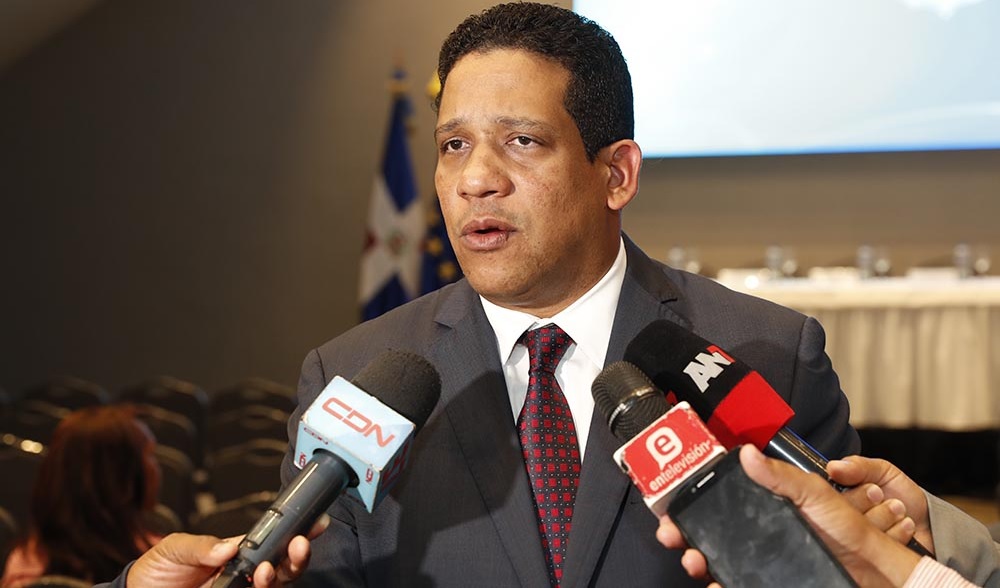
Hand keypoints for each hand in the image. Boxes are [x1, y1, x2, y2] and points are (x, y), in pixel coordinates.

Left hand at [126, 515, 328, 587]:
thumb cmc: (158, 570)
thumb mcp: (174, 548)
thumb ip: (201, 546)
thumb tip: (229, 547)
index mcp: (236, 552)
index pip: (272, 542)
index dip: (295, 532)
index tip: (311, 523)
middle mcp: (244, 575)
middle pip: (282, 567)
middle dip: (297, 556)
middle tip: (300, 544)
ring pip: (273, 587)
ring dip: (277, 577)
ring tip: (267, 570)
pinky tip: (258, 583)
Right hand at [656, 446, 921, 587]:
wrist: (876, 572)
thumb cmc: (851, 530)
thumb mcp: (817, 494)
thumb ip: (782, 476)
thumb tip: (744, 452)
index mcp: (763, 509)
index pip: (716, 503)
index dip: (688, 504)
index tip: (670, 508)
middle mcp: (757, 535)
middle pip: (706, 532)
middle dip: (683, 534)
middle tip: (671, 535)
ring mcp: (761, 561)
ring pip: (715, 560)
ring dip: (697, 560)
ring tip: (695, 561)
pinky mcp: (767, 581)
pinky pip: (735, 582)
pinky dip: (720, 584)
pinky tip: (714, 584)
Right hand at [827, 455, 933, 552]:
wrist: (930, 523)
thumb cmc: (901, 495)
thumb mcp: (882, 471)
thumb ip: (858, 466)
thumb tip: (834, 467)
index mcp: (838, 497)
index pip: (827, 497)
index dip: (852, 494)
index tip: (872, 489)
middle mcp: (842, 520)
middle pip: (842, 514)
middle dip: (871, 502)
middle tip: (883, 496)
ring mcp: (855, 541)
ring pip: (860, 530)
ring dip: (886, 516)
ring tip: (898, 510)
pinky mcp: (869, 557)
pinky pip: (876, 547)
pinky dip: (896, 533)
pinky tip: (903, 526)